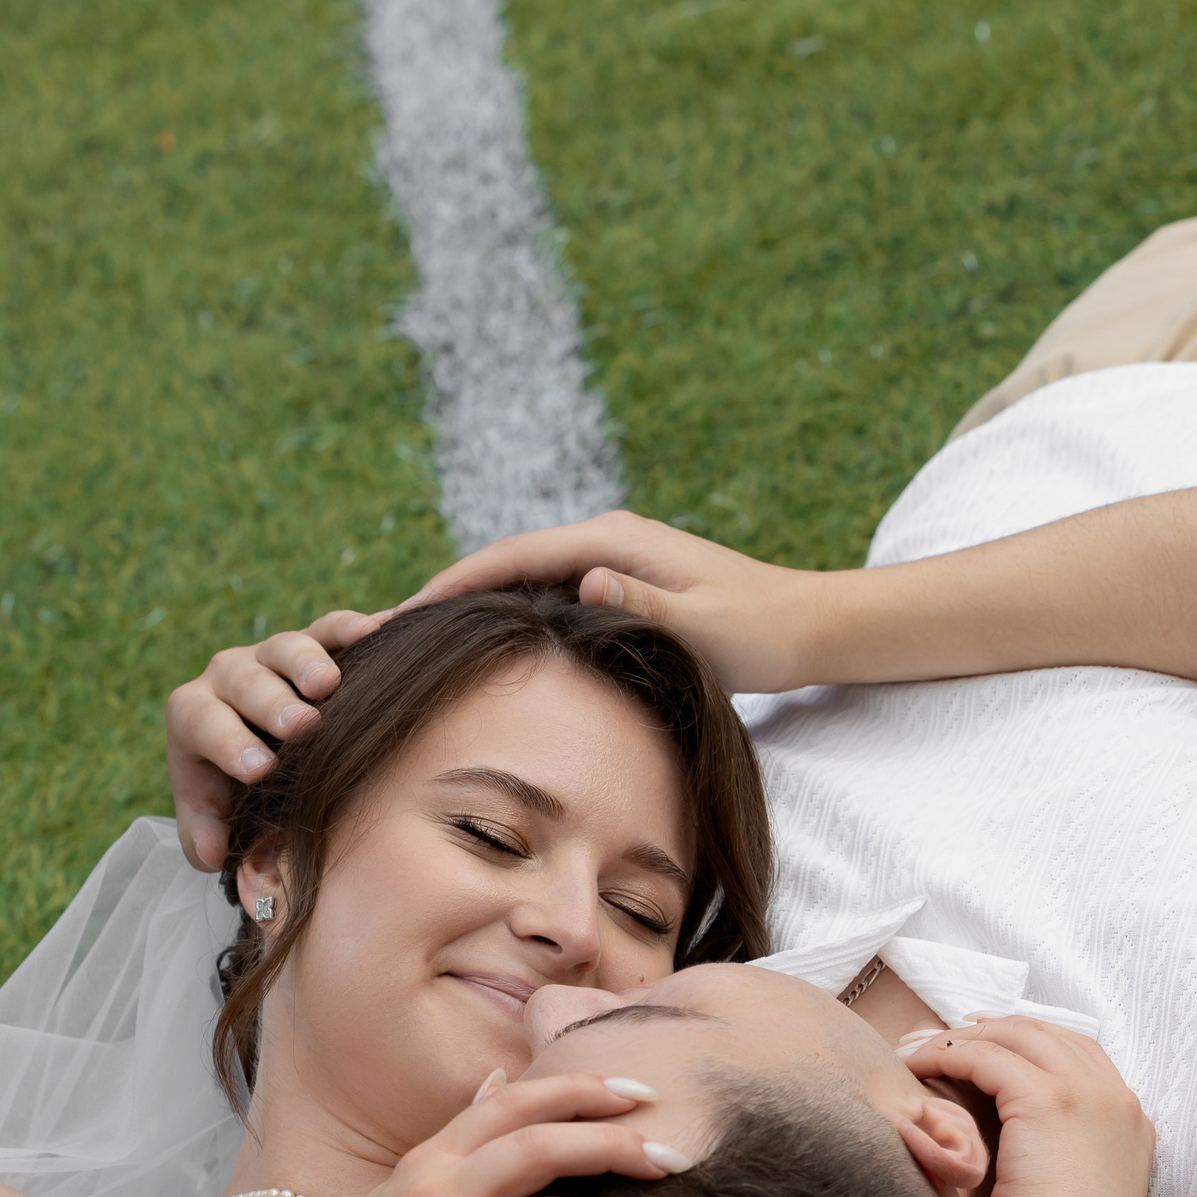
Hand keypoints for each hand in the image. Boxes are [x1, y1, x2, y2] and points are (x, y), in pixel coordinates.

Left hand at [165, 608, 381, 870]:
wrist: (260, 757)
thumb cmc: (234, 792)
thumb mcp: (211, 820)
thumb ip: (204, 837)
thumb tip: (213, 852)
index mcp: (195, 716)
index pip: (200, 721)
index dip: (227, 741)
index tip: (259, 769)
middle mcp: (229, 677)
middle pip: (243, 679)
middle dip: (271, 702)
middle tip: (301, 726)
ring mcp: (272, 657)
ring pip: (285, 646)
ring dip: (307, 662)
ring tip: (329, 683)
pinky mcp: (316, 643)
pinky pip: (331, 628)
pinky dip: (351, 628)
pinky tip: (379, 630)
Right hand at [270, 1073, 684, 1196]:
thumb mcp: (402, 1192)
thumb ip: (457, 1140)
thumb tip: (501, 1079)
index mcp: (431, 1163)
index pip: (514, 1103)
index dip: (582, 1090)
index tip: (644, 1093)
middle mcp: (435, 1196)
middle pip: (537, 1147)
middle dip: (614, 1146)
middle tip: (675, 1158)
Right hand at [398, 509, 829, 695]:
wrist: (811, 627)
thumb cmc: (761, 633)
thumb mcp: (703, 628)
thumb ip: (642, 608)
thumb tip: (585, 583)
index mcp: (613, 541)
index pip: (509, 556)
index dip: (451, 586)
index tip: (399, 616)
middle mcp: (606, 541)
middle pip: (503, 564)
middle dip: (445, 596)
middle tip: (385, 636)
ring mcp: (613, 562)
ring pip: (523, 582)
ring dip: (474, 609)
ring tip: (418, 647)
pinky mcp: (623, 586)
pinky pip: (548, 598)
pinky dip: (510, 619)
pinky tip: (486, 654)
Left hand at [899, 1017, 1152, 1196]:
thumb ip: (1065, 1158)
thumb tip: (1023, 1145)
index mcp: (1130, 1123)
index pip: (1080, 1054)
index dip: (1029, 1042)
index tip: (986, 1044)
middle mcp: (1117, 1099)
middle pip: (1048, 1034)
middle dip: (991, 1030)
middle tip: (944, 1038)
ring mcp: (1087, 1095)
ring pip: (1016, 1037)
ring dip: (963, 1039)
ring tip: (920, 1049)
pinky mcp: (1048, 1102)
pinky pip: (986, 1057)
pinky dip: (947, 1054)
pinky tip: (917, 1066)